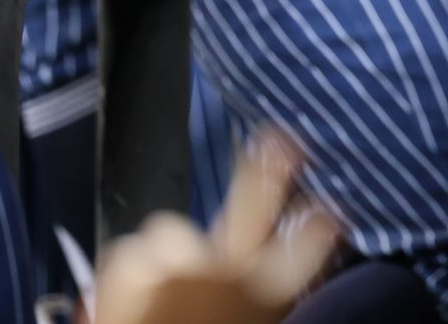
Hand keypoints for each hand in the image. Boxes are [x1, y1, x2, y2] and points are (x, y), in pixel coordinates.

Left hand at [95, 134, 337, 323]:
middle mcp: (233, 272)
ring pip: (169, 232)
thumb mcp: (252, 321)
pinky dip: (121, 276)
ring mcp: (184, 264)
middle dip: (268, 170)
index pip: (315, 241)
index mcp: (267, 295)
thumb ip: (256, 302)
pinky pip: (126, 253)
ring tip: (152, 296)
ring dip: (160, 257)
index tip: (326, 211)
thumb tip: (257, 284)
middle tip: (279, 143)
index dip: (320, 223)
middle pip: (256, 203)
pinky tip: (124, 302)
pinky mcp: (136, 266)